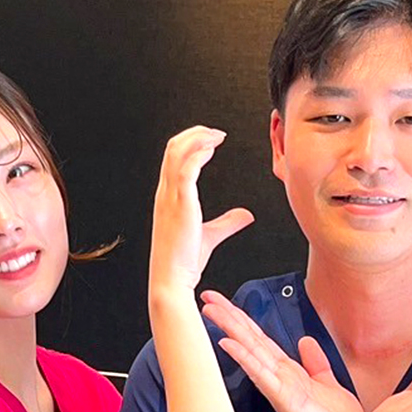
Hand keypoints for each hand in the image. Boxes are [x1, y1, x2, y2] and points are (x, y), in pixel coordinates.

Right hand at [149, 127, 252, 297]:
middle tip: (217, 132)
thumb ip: (228, 222)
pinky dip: (198, 154)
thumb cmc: (184, 261)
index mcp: (168, 198)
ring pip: (176, 152)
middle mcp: (165, 193)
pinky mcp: (180, 204)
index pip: (173, 158)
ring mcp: (170, 198)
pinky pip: (186, 170)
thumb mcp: (210, 235)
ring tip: (217, 135)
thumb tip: (246, 215)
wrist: (172, 280)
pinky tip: (211, 148)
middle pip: (173, 148)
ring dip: (198, 138)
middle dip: (195, 134)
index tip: (212, 140)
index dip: (191, 143)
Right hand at [201, 291, 363, 411]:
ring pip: (250, 352)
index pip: (260, 339)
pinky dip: (245, 358)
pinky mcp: (286, 400)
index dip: (242, 318)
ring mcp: (279, 389)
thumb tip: (306, 342)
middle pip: (249, 340)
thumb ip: (316, 364)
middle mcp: (279, 379)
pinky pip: (262, 374)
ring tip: (211, 311)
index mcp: (288, 374)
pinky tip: (229, 343)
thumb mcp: (329, 386)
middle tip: (206, 297)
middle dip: (228, 316)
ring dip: (231, 329)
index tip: (224, 302)